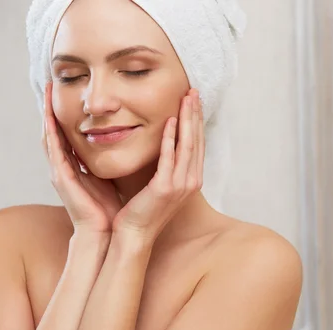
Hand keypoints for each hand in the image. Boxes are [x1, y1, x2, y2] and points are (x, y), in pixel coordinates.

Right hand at [43, 82, 121, 233]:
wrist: (105, 232)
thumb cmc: (109, 208)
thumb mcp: (110, 177)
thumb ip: (109, 160)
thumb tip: (123, 144)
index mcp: (75, 166)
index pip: (67, 134)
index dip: (64, 113)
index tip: (67, 92)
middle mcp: (64, 167)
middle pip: (54, 131)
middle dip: (51, 108)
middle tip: (50, 84)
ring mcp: (59, 172)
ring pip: (50, 136)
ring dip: (47, 114)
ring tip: (47, 92)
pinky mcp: (61, 179)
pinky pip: (54, 150)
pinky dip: (51, 132)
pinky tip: (50, 117)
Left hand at [112, 89, 204, 240]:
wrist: (134, 234)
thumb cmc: (142, 209)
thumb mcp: (160, 183)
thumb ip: (165, 163)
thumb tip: (164, 142)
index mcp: (191, 180)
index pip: (197, 144)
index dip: (197, 121)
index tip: (194, 100)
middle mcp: (191, 181)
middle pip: (197, 141)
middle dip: (195, 114)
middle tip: (193, 91)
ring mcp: (181, 185)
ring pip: (188, 145)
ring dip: (187, 120)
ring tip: (186, 99)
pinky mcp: (165, 188)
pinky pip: (170, 158)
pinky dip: (171, 138)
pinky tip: (170, 121)